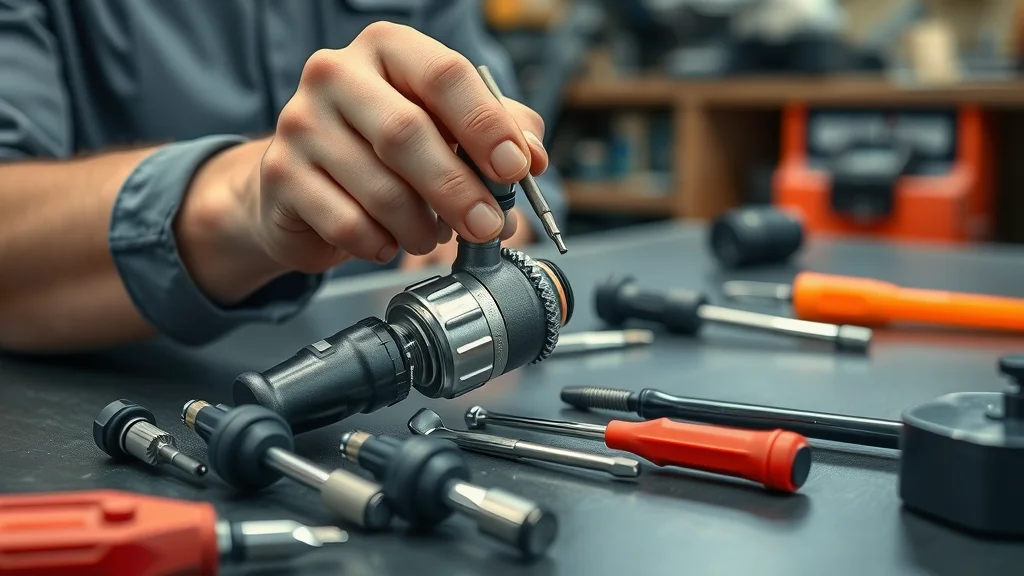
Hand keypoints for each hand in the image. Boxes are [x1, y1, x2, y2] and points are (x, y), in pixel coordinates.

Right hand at [176, 22, 547, 304]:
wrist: (301, 184)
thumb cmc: (383, 149)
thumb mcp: (446, 125)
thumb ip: (497, 128)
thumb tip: (533, 156)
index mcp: (387, 49)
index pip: (445, 74)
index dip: (486, 125)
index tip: (515, 168)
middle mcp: (336, 74)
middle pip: (407, 133)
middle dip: (458, 189)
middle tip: (488, 225)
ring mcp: (300, 123)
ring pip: (379, 188)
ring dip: (421, 226)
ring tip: (433, 235)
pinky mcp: (280, 175)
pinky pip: (347, 223)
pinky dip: (381, 244)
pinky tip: (388, 242)